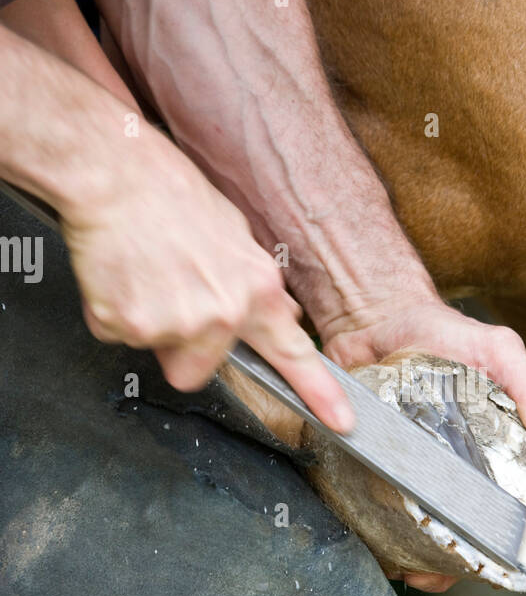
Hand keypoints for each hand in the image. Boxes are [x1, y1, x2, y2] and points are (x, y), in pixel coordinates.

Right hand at [63, 131, 354, 433]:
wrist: (114, 174)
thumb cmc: (169, 194)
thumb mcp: (236, 235)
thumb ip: (256, 285)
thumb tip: (279, 316)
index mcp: (255, 289)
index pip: (293, 353)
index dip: (319, 392)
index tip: (341, 421)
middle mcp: (222, 313)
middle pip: (198, 370)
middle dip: (180, 348)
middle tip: (167, 297)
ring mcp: (177, 324)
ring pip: (157, 353)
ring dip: (147, 327)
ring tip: (144, 277)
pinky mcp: (130, 325)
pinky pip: (118, 336)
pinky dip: (113, 313)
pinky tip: (120, 276)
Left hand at [320, 294, 525, 592]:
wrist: (372, 315)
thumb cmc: (444, 332)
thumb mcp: (498, 351)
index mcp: (490, 453)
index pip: (504, 507)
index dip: (502, 538)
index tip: (496, 556)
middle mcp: (450, 471)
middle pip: (456, 531)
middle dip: (452, 559)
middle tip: (443, 565)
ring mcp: (405, 475)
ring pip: (412, 533)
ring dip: (412, 556)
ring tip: (410, 566)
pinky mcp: (362, 471)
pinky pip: (366, 513)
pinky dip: (370, 534)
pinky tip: (374, 546)